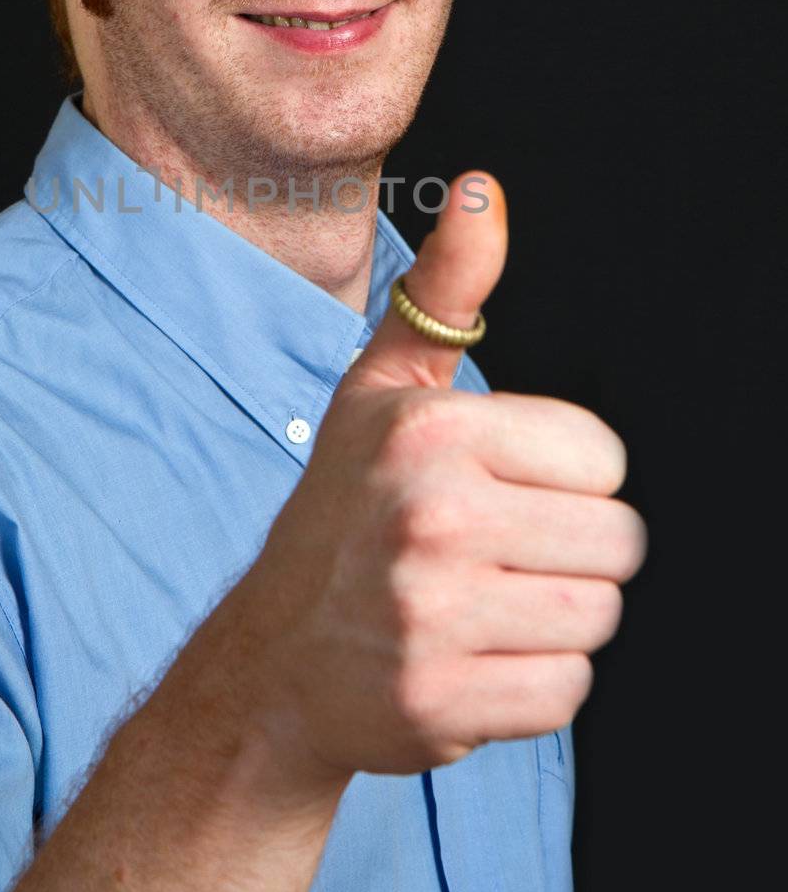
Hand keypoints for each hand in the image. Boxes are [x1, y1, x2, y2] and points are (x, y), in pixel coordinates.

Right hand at [245, 173, 647, 779]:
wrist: (274, 659)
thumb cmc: (344, 510)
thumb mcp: (384, 387)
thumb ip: (445, 290)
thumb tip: (484, 189)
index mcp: (431, 430)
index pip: (604, 458)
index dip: (563, 479)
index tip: (498, 489)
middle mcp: (431, 516)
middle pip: (618, 542)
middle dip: (568, 552)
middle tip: (493, 556)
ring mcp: (431, 615)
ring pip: (598, 618)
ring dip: (552, 619)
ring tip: (481, 606)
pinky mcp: (439, 702)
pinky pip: (565, 692)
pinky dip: (531, 686)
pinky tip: (469, 662)